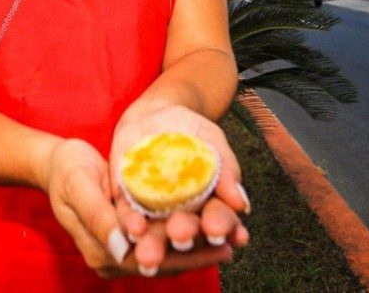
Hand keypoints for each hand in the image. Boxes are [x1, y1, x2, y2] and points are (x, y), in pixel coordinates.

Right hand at [43, 137, 238, 277]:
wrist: (57, 164)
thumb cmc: (67, 172)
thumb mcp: (80, 188)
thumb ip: (100, 218)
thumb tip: (125, 248)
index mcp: (102, 252)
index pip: (150, 261)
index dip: (184, 256)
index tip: (215, 247)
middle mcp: (115, 258)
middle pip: (164, 262)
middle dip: (198, 254)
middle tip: (231, 245)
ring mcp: (123, 249)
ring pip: (167, 253)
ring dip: (197, 247)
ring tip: (230, 238)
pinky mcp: (131, 235)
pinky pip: (163, 240)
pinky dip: (187, 236)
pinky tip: (210, 225)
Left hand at [109, 102, 250, 274]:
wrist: (157, 114)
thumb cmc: (193, 131)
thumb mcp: (213, 142)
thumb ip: (226, 170)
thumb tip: (241, 204)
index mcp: (210, 206)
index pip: (219, 219)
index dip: (222, 226)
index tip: (219, 230)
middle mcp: (183, 216)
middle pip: (186, 232)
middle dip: (184, 235)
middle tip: (182, 236)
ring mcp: (155, 212)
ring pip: (155, 232)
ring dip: (153, 244)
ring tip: (151, 254)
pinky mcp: (127, 202)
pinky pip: (128, 216)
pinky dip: (130, 223)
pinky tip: (133, 230)